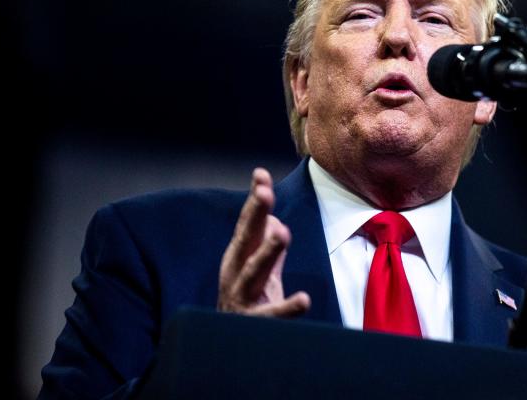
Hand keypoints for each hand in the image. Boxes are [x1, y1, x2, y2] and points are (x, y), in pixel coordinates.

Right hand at [217, 168, 310, 316]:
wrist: (223, 350)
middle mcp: (234, 275)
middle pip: (245, 241)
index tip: (261, 175)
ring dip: (267, 252)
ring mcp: (241, 299)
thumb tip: (272, 217)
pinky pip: (271, 316)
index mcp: (238, 259)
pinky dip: (286, 308)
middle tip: (266, 194)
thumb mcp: (256, 270)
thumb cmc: (246, 304)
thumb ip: (263, 244)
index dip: (254, 200)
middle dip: (254, 216)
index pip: (246, 224)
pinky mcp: (252, 325)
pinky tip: (304, 299)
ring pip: (253, 274)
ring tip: (283, 233)